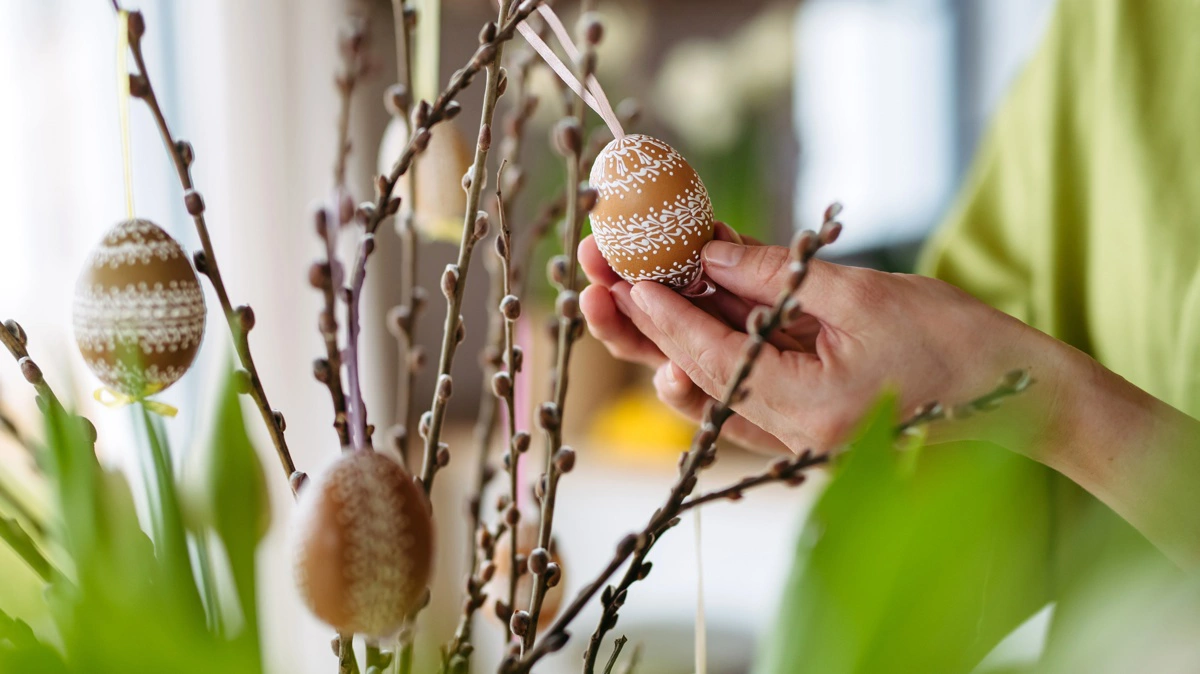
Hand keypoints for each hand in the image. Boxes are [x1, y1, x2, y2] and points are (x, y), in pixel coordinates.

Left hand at [580, 230, 1067, 455]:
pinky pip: (740, 397)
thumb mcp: (860, 295)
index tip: (622, 278)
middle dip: (641, 329)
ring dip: (664, 341)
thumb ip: (777, 277)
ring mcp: (798, 434)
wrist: (1018, 396)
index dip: (663, 315)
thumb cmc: (958, 344)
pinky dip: (707, 358)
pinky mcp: (806, 422)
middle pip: (693, 380)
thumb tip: (707, 254)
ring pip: (708, 390)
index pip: (713, 360)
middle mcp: (793, 434)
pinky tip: (676, 323)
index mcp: (808, 411)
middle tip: (595, 283)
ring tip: (620, 294)